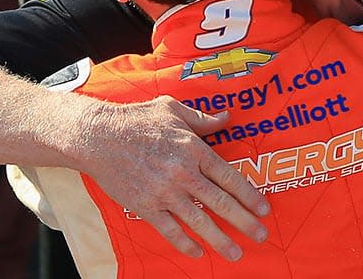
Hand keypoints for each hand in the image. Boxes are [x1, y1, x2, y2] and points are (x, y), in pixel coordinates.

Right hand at [68, 95, 269, 260]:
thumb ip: (203, 119)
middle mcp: (183, 173)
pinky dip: (184, 243)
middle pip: (221, 203)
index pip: (230, 177)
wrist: (98, 136)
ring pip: (199, 221)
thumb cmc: (137, 119)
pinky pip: (169, 230)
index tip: (264, 209)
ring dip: (219, 240)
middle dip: (244, 222)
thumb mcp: (173, 109)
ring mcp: (164, 192)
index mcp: (194, 149)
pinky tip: (197, 252)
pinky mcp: (145, 206)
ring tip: (236, 253)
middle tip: (261, 235)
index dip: (249, 195)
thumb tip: (227, 118)